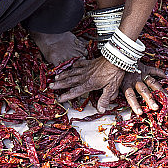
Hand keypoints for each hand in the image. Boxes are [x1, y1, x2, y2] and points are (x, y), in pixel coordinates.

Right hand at [49, 57, 166, 114]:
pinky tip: (71, 66)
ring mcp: (87, 68)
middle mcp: (86, 76)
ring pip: (72, 72)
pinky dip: (74, 65)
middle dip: (60, 84)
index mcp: (90, 83)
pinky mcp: (90, 62)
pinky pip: (80, 64)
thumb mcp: (111, 88)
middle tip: (50, 86)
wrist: (116, 58)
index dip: (67, 95)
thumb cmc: (114, 73)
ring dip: (64, 75)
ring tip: (56, 77)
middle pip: (70, 81)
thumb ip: (104, 99)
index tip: (59, 98)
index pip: (76, 91)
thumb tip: (100, 110)